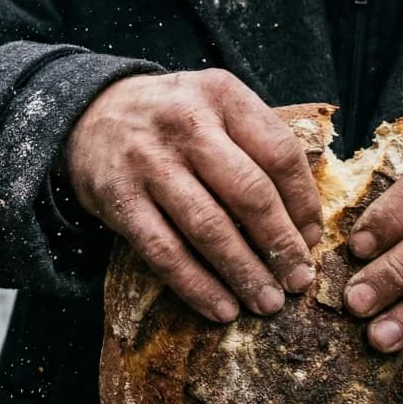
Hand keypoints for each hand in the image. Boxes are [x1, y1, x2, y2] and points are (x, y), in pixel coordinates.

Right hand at [67, 70, 321, 321]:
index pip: (279, 152)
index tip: (313, 239)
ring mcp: (148, 162)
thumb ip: (255, 144)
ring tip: (267, 303)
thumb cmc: (170, 120)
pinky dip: (196, 285)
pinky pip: (164, 251)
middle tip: (299, 280)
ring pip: (208, 227)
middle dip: (281, 245)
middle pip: (248, 193)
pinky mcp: (118, 198)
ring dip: (243, 273)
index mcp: (221, 95)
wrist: (89, 114)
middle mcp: (185, 123)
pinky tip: (221, 308)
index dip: (303, 203)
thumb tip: (303, 221)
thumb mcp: (214, 106)